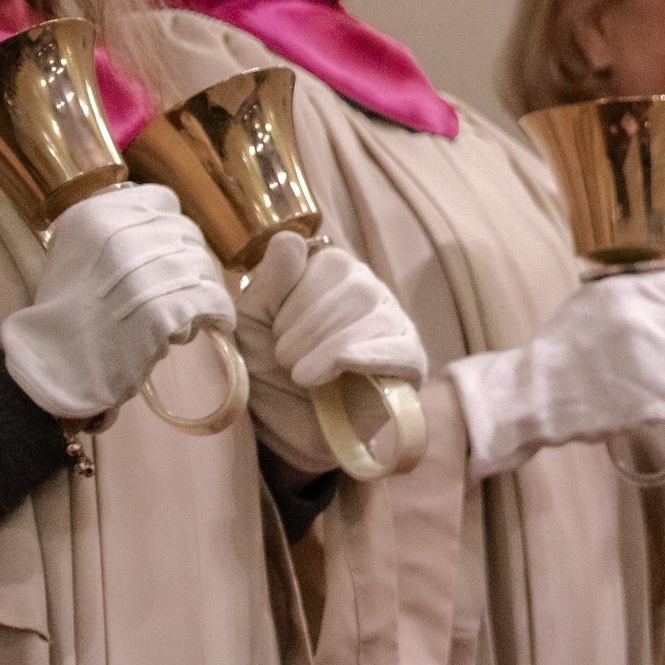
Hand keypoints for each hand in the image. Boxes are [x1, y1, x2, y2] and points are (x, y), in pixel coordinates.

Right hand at [1, 183, 234, 420]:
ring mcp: (147, 269)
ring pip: (203, 267)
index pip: (163, 201)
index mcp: (96, 215)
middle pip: (187, 234)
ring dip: (199, 292)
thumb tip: (164, 230)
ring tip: (183, 316)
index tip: (166, 252)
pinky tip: (216, 324)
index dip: (170, 228)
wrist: (55, 367)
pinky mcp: (166, 308)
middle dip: (187, 264)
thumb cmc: (64, 316)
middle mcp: (123, 234)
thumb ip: (114, 232)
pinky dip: (219, 313)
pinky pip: (214, 300)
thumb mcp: (74, 253)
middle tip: (177, 292)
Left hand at [235, 232, 426, 390]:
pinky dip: (370, 357)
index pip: (329, 264)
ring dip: (329, 349)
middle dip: (308, 329)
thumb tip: (291, 238)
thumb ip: (270, 279)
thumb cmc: (268, 368)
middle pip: (355, 289)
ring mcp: (394, 325)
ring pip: (374, 317)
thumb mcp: (253, 321)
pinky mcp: (410, 364)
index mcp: (334, 273)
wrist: (285, 427)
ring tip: (303, 376)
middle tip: (285, 360)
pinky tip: (345, 368)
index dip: (294, 301)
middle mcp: (370, 290)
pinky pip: (402, 350)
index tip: (275, 331)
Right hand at [448, 268, 664, 480]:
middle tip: (648, 358)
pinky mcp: (663, 401)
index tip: (654, 324)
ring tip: (653, 383)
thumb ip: (630, 291)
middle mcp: (648, 321)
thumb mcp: (590, 299)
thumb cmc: (560, 348)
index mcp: (629, 291)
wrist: (536, 396)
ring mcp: (660, 361)